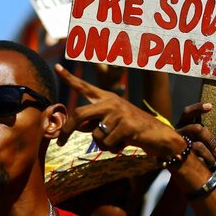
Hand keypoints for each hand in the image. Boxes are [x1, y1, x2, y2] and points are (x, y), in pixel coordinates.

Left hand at [56, 64, 185, 157]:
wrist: (159, 136)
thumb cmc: (131, 130)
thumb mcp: (110, 123)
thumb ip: (93, 122)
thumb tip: (74, 126)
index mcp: (106, 98)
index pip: (84, 86)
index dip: (69, 77)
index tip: (56, 66)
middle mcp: (111, 102)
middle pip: (79, 113)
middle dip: (67, 130)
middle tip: (61, 142)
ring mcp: (119, 113)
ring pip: (94, 135)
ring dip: (102, 145)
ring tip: (116, 141)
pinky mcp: (127, 126)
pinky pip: (107, 143)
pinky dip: (112, 149)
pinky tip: (124, 144)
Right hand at [175, 102, 215, 168]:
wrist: (184, 169)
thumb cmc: (196, 152)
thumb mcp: (208, 142)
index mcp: (183, 125)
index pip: (188, 113)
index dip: (198, 108)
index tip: (211, 106)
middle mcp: (177, 132)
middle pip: (196, 128)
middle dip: (210, 139)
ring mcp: (176, 144)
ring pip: (197, 144)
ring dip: (210, 152)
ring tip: (214, 158)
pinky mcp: (177, 155)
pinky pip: (196, 156)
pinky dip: (205, 160)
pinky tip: (207, 163)